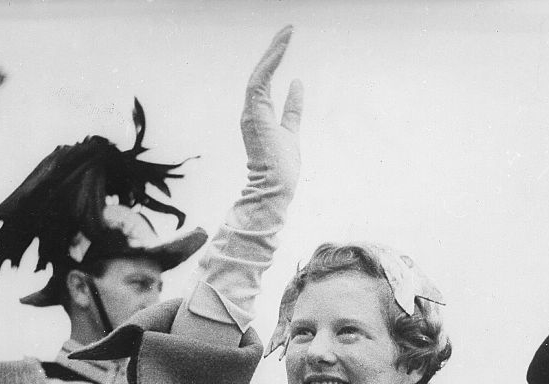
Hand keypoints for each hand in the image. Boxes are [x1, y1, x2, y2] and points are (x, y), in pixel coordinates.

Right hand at [241, 25, 303, 194]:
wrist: (274, 188)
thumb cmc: (281, 168)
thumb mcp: (292, 131)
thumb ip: (293, 108)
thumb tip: (297, 84)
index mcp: (259, 115)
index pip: (265, 81)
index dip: (275, 61)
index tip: (285, 42)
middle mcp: (251, 111)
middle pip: (260, 73)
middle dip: (273, 50)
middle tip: (287, 30)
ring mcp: (251, 112)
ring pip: (259, 73)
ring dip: (273, 51)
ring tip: (287, 32)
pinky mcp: (254, 113)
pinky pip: (260, 80)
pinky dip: (271, 62)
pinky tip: (282, 46)